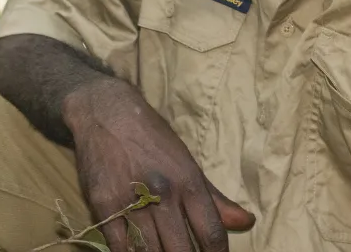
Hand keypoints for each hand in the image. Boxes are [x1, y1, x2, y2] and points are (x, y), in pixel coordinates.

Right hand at [63, 77, 255, 251]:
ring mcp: (130, 201)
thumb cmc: (152, 137)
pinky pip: (120, 247)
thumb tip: (247, 222)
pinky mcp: (103, 205)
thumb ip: (215, 198)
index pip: (211, 233)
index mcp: (188, 181)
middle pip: (181, 250)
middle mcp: (163, 193)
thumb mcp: (187, 161)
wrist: (106, 112)